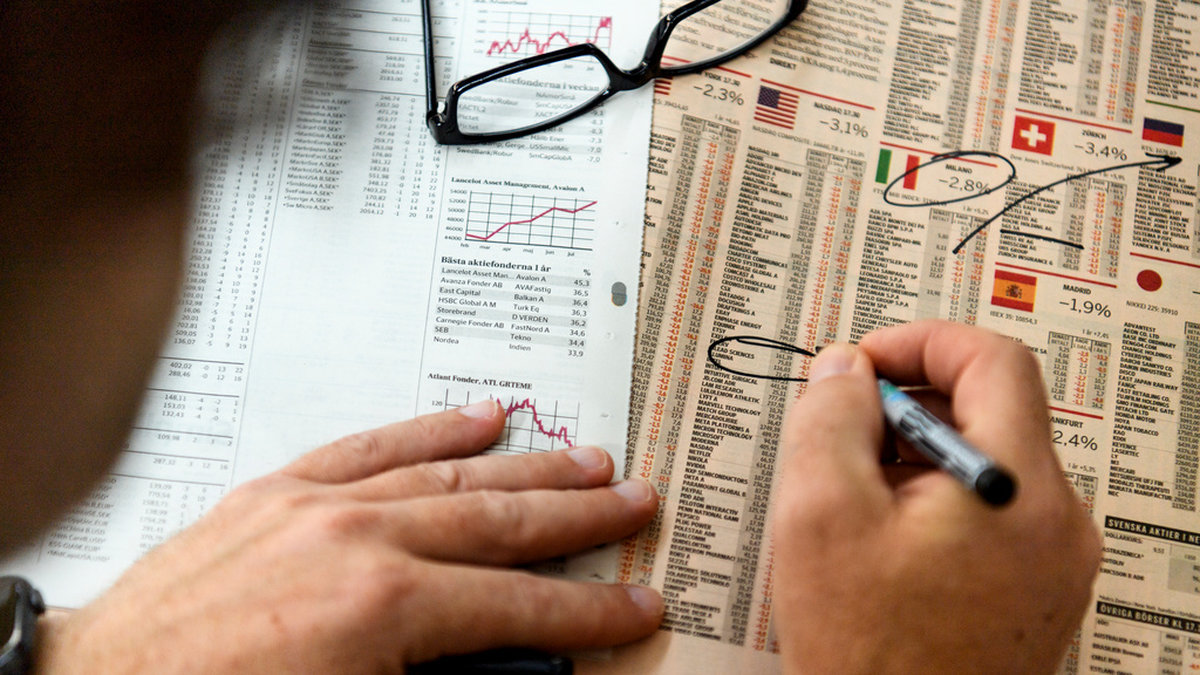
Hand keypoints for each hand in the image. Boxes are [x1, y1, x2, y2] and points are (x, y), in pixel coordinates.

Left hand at [37, 400, 662, 672]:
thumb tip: (513, 669)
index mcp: (382, 610)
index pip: (521, 606)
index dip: (591, 611)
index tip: (637, 607)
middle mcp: (358, 540)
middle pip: (501, 521)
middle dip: (579, 517)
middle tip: (635, 501)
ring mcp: (317, 506)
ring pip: (451, 473)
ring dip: (526, 467)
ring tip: (583, 458)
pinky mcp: (278, 491)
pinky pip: (373, 445)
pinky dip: (432, 429)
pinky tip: (478, 417)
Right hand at [771, 320, 1100, 673]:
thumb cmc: (867, 655)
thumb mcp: (820, 514)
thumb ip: (829, 418)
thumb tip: (845, 370)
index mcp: (1018, 491)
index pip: (994, 360)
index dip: (921, 342)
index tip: (866, 363)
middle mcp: (1056, 522)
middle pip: (991, 410)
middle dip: (909, 405)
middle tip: (844, 432)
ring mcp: (1054, 561)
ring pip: (987, 461)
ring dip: (917, 455)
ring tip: (854, 499)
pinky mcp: (1036, 589)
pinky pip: (991, 509)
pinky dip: (936, 498)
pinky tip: (882, 538)